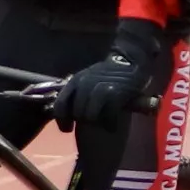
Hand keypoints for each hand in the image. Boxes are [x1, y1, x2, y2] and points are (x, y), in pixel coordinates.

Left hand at [53, 19, 171, 131]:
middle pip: (77, 113)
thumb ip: (76, 94)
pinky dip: (110, 124)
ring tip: (103, 123)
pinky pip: (108, 116)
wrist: (129, 60)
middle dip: (84, 121)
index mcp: (75, 81)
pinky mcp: (116, 94)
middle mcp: (84, 84)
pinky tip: (112, 125)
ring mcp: (100, 88)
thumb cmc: (106, 74)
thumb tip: (67, 115)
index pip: (60, 105)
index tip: (68, 128)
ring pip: (90, 116)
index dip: (62, 120)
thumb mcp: (86, 79)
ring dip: (96, 123)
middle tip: (92, 123)